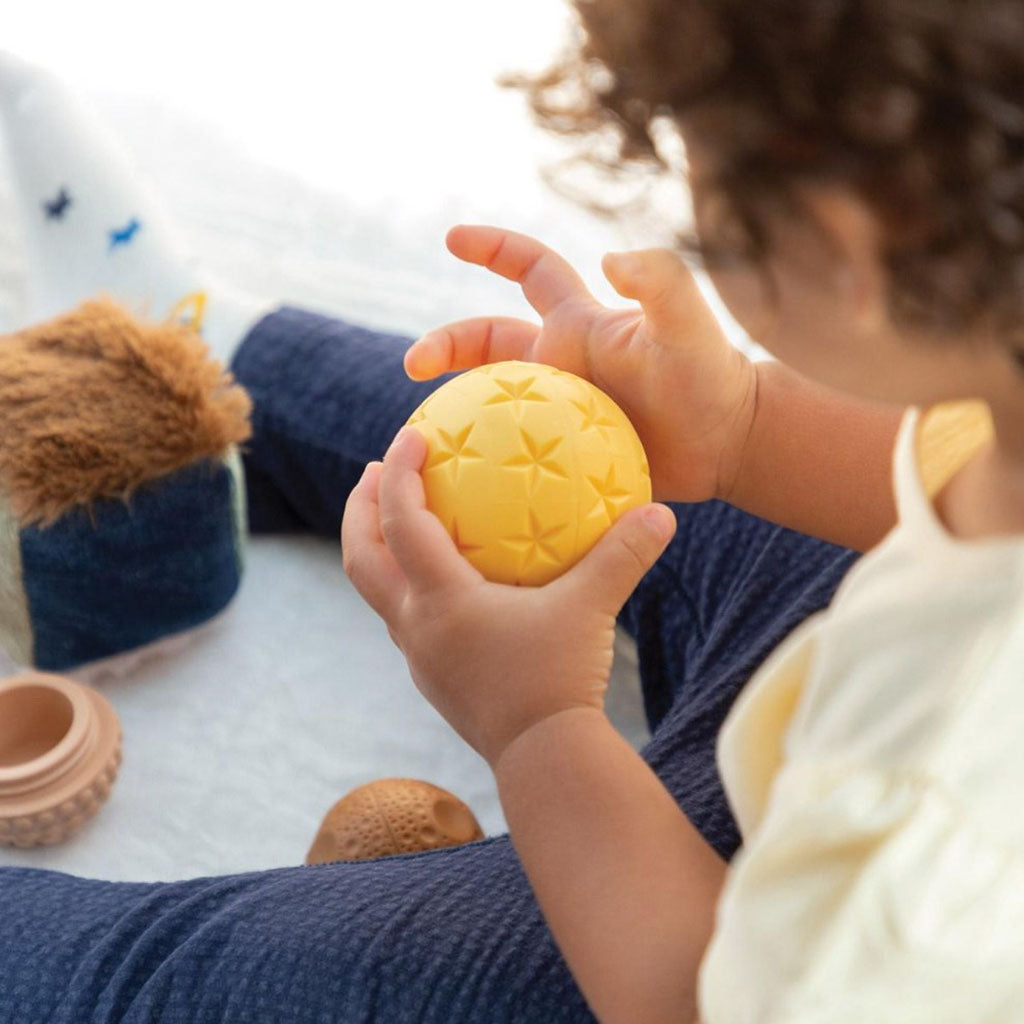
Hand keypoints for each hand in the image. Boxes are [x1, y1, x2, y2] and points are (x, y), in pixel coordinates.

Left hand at [341, 427, 676, 767]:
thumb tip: (664, 512)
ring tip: (401, 518)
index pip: (401, 521)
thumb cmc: (561, 683)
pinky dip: (411, 584)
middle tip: (376, 469)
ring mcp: (420, 656)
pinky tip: (449, 579)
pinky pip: (407, 618)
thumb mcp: (592, 611)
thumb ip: (624, 556)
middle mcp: (417, 626)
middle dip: (359, 508)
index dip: (399, 472)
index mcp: (441, 600)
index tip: (409, 435)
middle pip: (359, 557)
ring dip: (380, 548)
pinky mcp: (433, 678)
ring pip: (378, 592)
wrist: (543, 762)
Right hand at [404, 225, 756, 502]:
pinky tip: (457, 484)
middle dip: (444, 345)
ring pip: (491, 403)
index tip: (451, 237)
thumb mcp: (687, 325)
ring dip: (456, 411)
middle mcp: (560, 361)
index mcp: (576, 324)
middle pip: (487, 342)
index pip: (527, 268)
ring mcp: (559, 407)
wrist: (725, 443)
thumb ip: (660, 280)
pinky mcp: (563, 450)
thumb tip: (607, 260)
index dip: (490, 246)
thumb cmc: (709, 378)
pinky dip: (482, 460)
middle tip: (414, 369)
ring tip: (424, 438)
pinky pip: (511, 452)